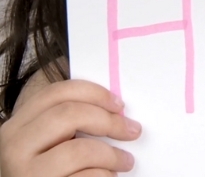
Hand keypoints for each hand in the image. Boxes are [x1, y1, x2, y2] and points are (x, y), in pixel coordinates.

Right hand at [0, 79, 141, 176]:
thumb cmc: (47, 171)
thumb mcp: (46, 144)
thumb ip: (67, 124)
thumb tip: (114, 111)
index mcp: (18, 126)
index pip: (56, 93)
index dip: (94, 93)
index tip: (119, 104)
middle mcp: (15, 146)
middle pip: (69, 114)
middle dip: (109, 121)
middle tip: (132, 130)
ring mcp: (25, 172)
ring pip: (80, 150)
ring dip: (112, 155)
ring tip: (125, 161)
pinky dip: (104, 175)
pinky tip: (108, 176)